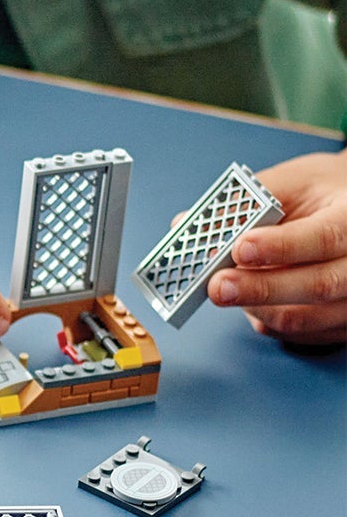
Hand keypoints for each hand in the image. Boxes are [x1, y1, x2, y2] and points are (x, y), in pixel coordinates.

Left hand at [207, 150, 346, 344]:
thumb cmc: (322, 194)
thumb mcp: (291, 182)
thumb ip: (243, 202)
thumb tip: (185, 224)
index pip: (325, 237)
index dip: (281, 246)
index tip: (240, 248)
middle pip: (319, 285)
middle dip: (260, 288)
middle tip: (216, 286)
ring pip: (306, 317)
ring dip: (255, 307)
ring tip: (223, 289)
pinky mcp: (344, 325)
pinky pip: (300, 334)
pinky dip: (265, 319)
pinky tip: (249, 301)